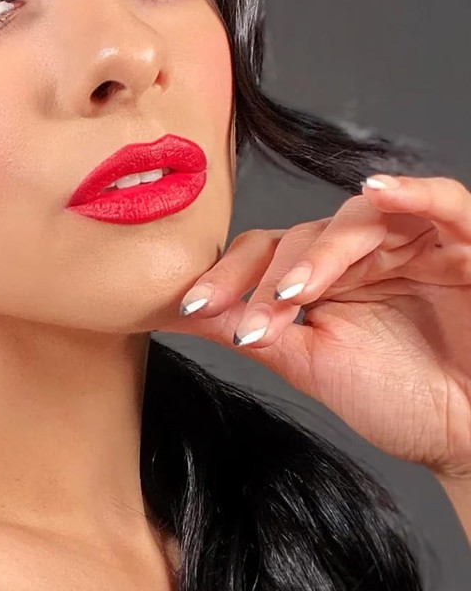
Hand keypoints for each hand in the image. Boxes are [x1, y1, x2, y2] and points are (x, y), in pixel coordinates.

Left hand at [160, 174, 470, 477]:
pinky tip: (377, 192)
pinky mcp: (463, 242)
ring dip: (320, 253)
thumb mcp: (311, 365)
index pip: (263, 252)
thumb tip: (187, 313)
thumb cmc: (400, 401)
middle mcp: (360, 252)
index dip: (227, 275)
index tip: (192, 307)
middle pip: (300, 234)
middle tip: (252, 326)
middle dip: (267, 280)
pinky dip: (414, 193)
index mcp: (322, 274)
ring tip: (294, 292)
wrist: (468, 436)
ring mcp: (410, 242)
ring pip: (354, 220)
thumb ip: (257, 332)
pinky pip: (444, 202)